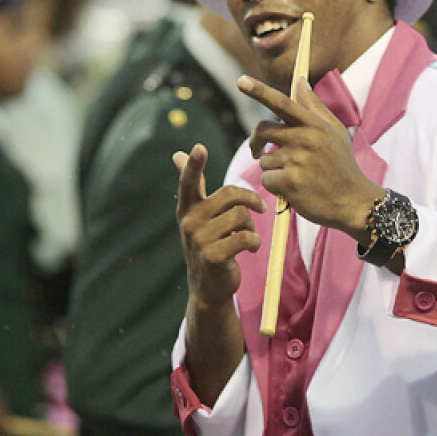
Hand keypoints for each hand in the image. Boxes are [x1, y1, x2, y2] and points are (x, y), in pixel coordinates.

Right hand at [173, 144, 265, 308]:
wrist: (208, 287)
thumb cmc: (208, 244)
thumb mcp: (197, 215)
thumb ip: (192, 186)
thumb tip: (176, 154)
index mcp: (187, 209)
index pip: (188, 182)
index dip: (194, 165)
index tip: (199, 147)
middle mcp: (189, 222)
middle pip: (229, 194)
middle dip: (250, 200)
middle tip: (259, 210)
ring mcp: (199, 240)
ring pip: (240, 216)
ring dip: (252, 224)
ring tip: (248, 234)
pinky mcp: (213, 256)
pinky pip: (246, 237)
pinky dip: (255, 242)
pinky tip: (251, 248)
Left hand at [240, 75, 382, 237]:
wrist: (353, 202)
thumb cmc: (342, 165)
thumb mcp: (335, 132)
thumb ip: (314, 106)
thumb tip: (300, 81)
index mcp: (315, 125)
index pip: (282, 103)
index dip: (259, 91)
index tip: (240, 81)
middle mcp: (305, 139)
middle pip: (263, 130)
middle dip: (256, 141)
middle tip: (257, 151)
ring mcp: (297, 161)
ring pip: (265, 159)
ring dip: (273, 169)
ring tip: (295, 176)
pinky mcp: (290, 182)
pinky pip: (266, 179)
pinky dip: (274, 186)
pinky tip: (292, 190)